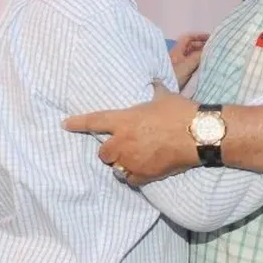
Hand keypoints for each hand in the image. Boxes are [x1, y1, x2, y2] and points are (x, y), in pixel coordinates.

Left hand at [62, 83, 199, 185]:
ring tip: (131, 160)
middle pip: (103, 152)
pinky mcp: (145, 174)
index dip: (77, 123)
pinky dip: (133, 177)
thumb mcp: (164, 97)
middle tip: (120, 147)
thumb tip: (154, 83)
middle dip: (108, 151)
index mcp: (124, 120)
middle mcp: (123, 142)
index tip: (65, 125)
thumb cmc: (180, 112)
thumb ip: (154, 92)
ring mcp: (133, 160)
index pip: (93, 122)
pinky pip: (130, 180)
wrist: (198, 134)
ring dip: (120, 164)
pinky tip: (140, 172)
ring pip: (115, 168)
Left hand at [170, 33, 208, 88]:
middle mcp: (178, 55)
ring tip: (212, 56)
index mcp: (177, 50)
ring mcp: (179, 64)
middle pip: (191, 46)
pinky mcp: (181, 72)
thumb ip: (197, 56)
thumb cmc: (174, 75)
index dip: (199, 36)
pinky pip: (192, 64)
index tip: (209, 38)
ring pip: (192, 55)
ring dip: (201, 55)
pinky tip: (206, 65)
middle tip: (214, 48)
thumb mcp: (187, 65)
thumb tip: (208, 50)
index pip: (188, 38)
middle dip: (202, 46)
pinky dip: (199, 62)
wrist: (165, 88)